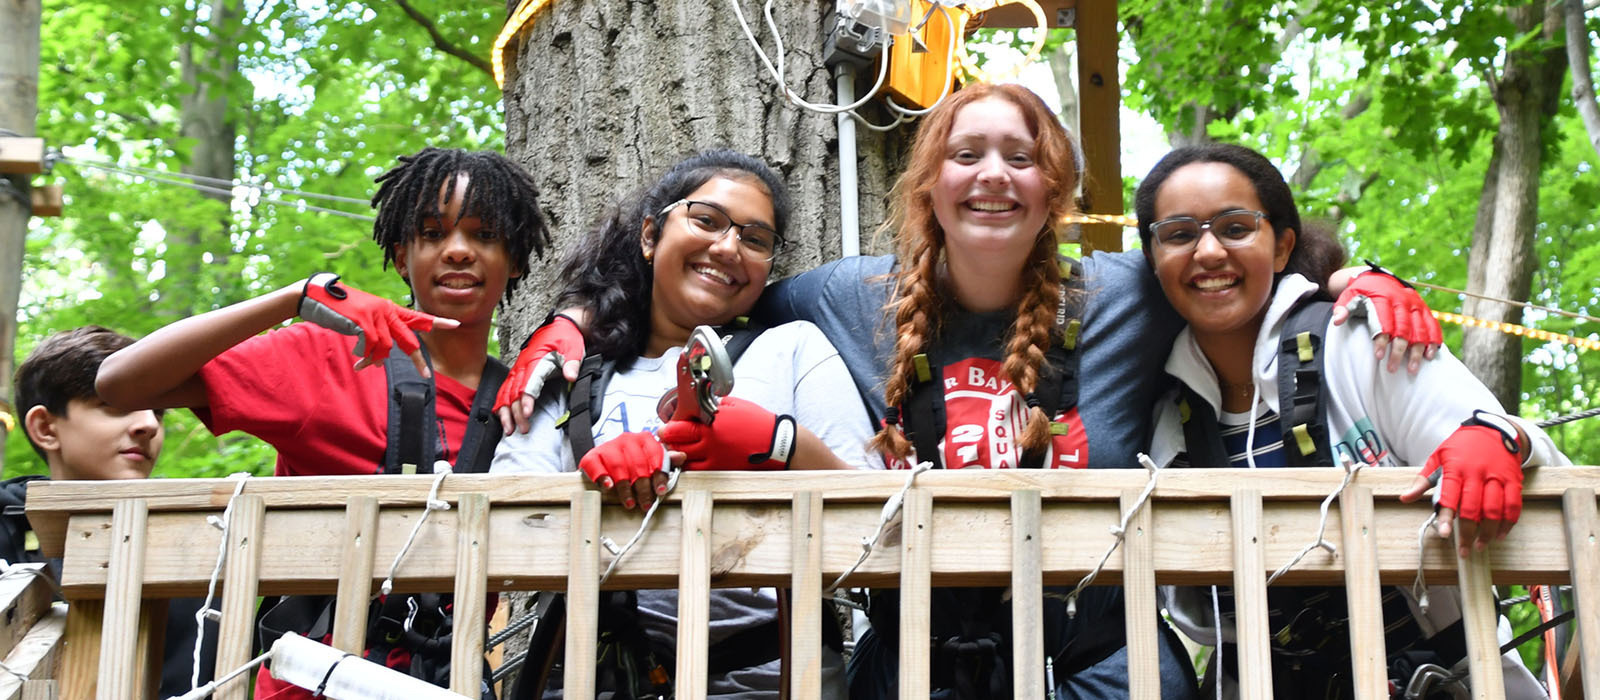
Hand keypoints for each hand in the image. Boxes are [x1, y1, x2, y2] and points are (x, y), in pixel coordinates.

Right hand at [299, 273, 455, 375]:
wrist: (315, 296)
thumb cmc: (340, 311)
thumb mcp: (364, 321)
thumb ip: (377, 336)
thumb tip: (381, 361)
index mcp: (389, 309)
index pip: (418, 316)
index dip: (437, 321)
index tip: (456, 324)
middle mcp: (386, 310)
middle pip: (408, 340)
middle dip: (417, 360)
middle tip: (427, 376)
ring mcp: (375, 315)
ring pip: (387, 347)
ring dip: (375, 359)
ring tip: (362, 364)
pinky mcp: (362, 321)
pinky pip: (371, 346)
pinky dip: (365, 356)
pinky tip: (356, 358)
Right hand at [495, 314, 586, 434]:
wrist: (560, 326)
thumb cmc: (566, 338)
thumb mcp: (574, 349)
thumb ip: (572, 363)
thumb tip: (571, 376)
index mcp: (536, 360)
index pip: (529, 383)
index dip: (527, 399)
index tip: (527, 414)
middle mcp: (523, 365)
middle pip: (515, 392)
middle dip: (516, 412)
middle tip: (522, 429)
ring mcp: (518, 369)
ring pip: (506, 392)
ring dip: (506, 411)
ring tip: (508, 429)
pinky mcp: (517, 372)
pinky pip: (504, 389)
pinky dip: (501, 403)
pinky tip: (500, 417)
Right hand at [576, 431, 678, 510]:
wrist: (604, 457)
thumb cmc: (632, 460)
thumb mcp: (650, 458)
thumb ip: (665, 459)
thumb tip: (681, 456)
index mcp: (644, 439)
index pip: (655, 456)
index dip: (659, 476)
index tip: (661, 491)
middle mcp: (627, 439)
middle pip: (638, 465)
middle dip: (643, 488)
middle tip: (646, 504)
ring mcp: (608, 446)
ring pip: (619, 468)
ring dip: (625, 488)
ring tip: (630, 503)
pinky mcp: (592, 455)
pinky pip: (597, 467)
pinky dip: (603, 478)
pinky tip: (609, 487)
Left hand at [656, 397, 795, 470]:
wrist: (776, 443)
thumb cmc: (757, 421)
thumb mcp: (734, 405)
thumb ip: (714, 406)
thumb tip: (699, 404)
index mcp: (713, 424)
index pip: (681, 428)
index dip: (668, 429)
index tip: (662, 428)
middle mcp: (711, 442)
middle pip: (679, 445)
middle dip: (668, 442)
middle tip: (665, 439)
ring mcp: (716, 458)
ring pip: (686, 461)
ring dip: (676, 455)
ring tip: (674, 450)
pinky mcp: (722, 469)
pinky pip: (698, 471)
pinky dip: (689, 467)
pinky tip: (688, 461)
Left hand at [1331, 263, 1441, 374]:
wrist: (1380, 279)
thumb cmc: (1362, 293)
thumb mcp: (1348, 296)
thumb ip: (1342, 308)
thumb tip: (1337, 321)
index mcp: (1383, 298)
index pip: (1384, 321)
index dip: (1381, 340)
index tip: (1378, 356)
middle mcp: (1402, 301)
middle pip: (1403, 329)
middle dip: (1399, 350)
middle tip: (1392, 368)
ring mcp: (1416, 305)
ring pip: (1420, 330)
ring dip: (1417, 350)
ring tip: (1412, 369)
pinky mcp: (1424, 309)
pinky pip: (1433, 326)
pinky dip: (1434, 341)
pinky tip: (1430, 356)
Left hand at [1400, 424, 1524, 557]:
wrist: (1493, 430)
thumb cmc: (1460, 447)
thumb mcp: (1437, 458)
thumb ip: (1422, 481)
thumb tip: (1404, 498)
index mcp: (1455, 469)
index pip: (1449, 496)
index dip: (1446, 517)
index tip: (1443, 534)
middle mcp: (1477, 474)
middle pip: (1472, 509)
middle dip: (1467, 532)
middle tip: (1463, 550)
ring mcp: (1497, 477)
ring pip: (1494, 510)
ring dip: (1488, 532)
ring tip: (1479, 546)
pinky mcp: (1513, 480)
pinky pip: (1514, 506)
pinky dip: (1508, 523)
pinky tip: (1500, 535)